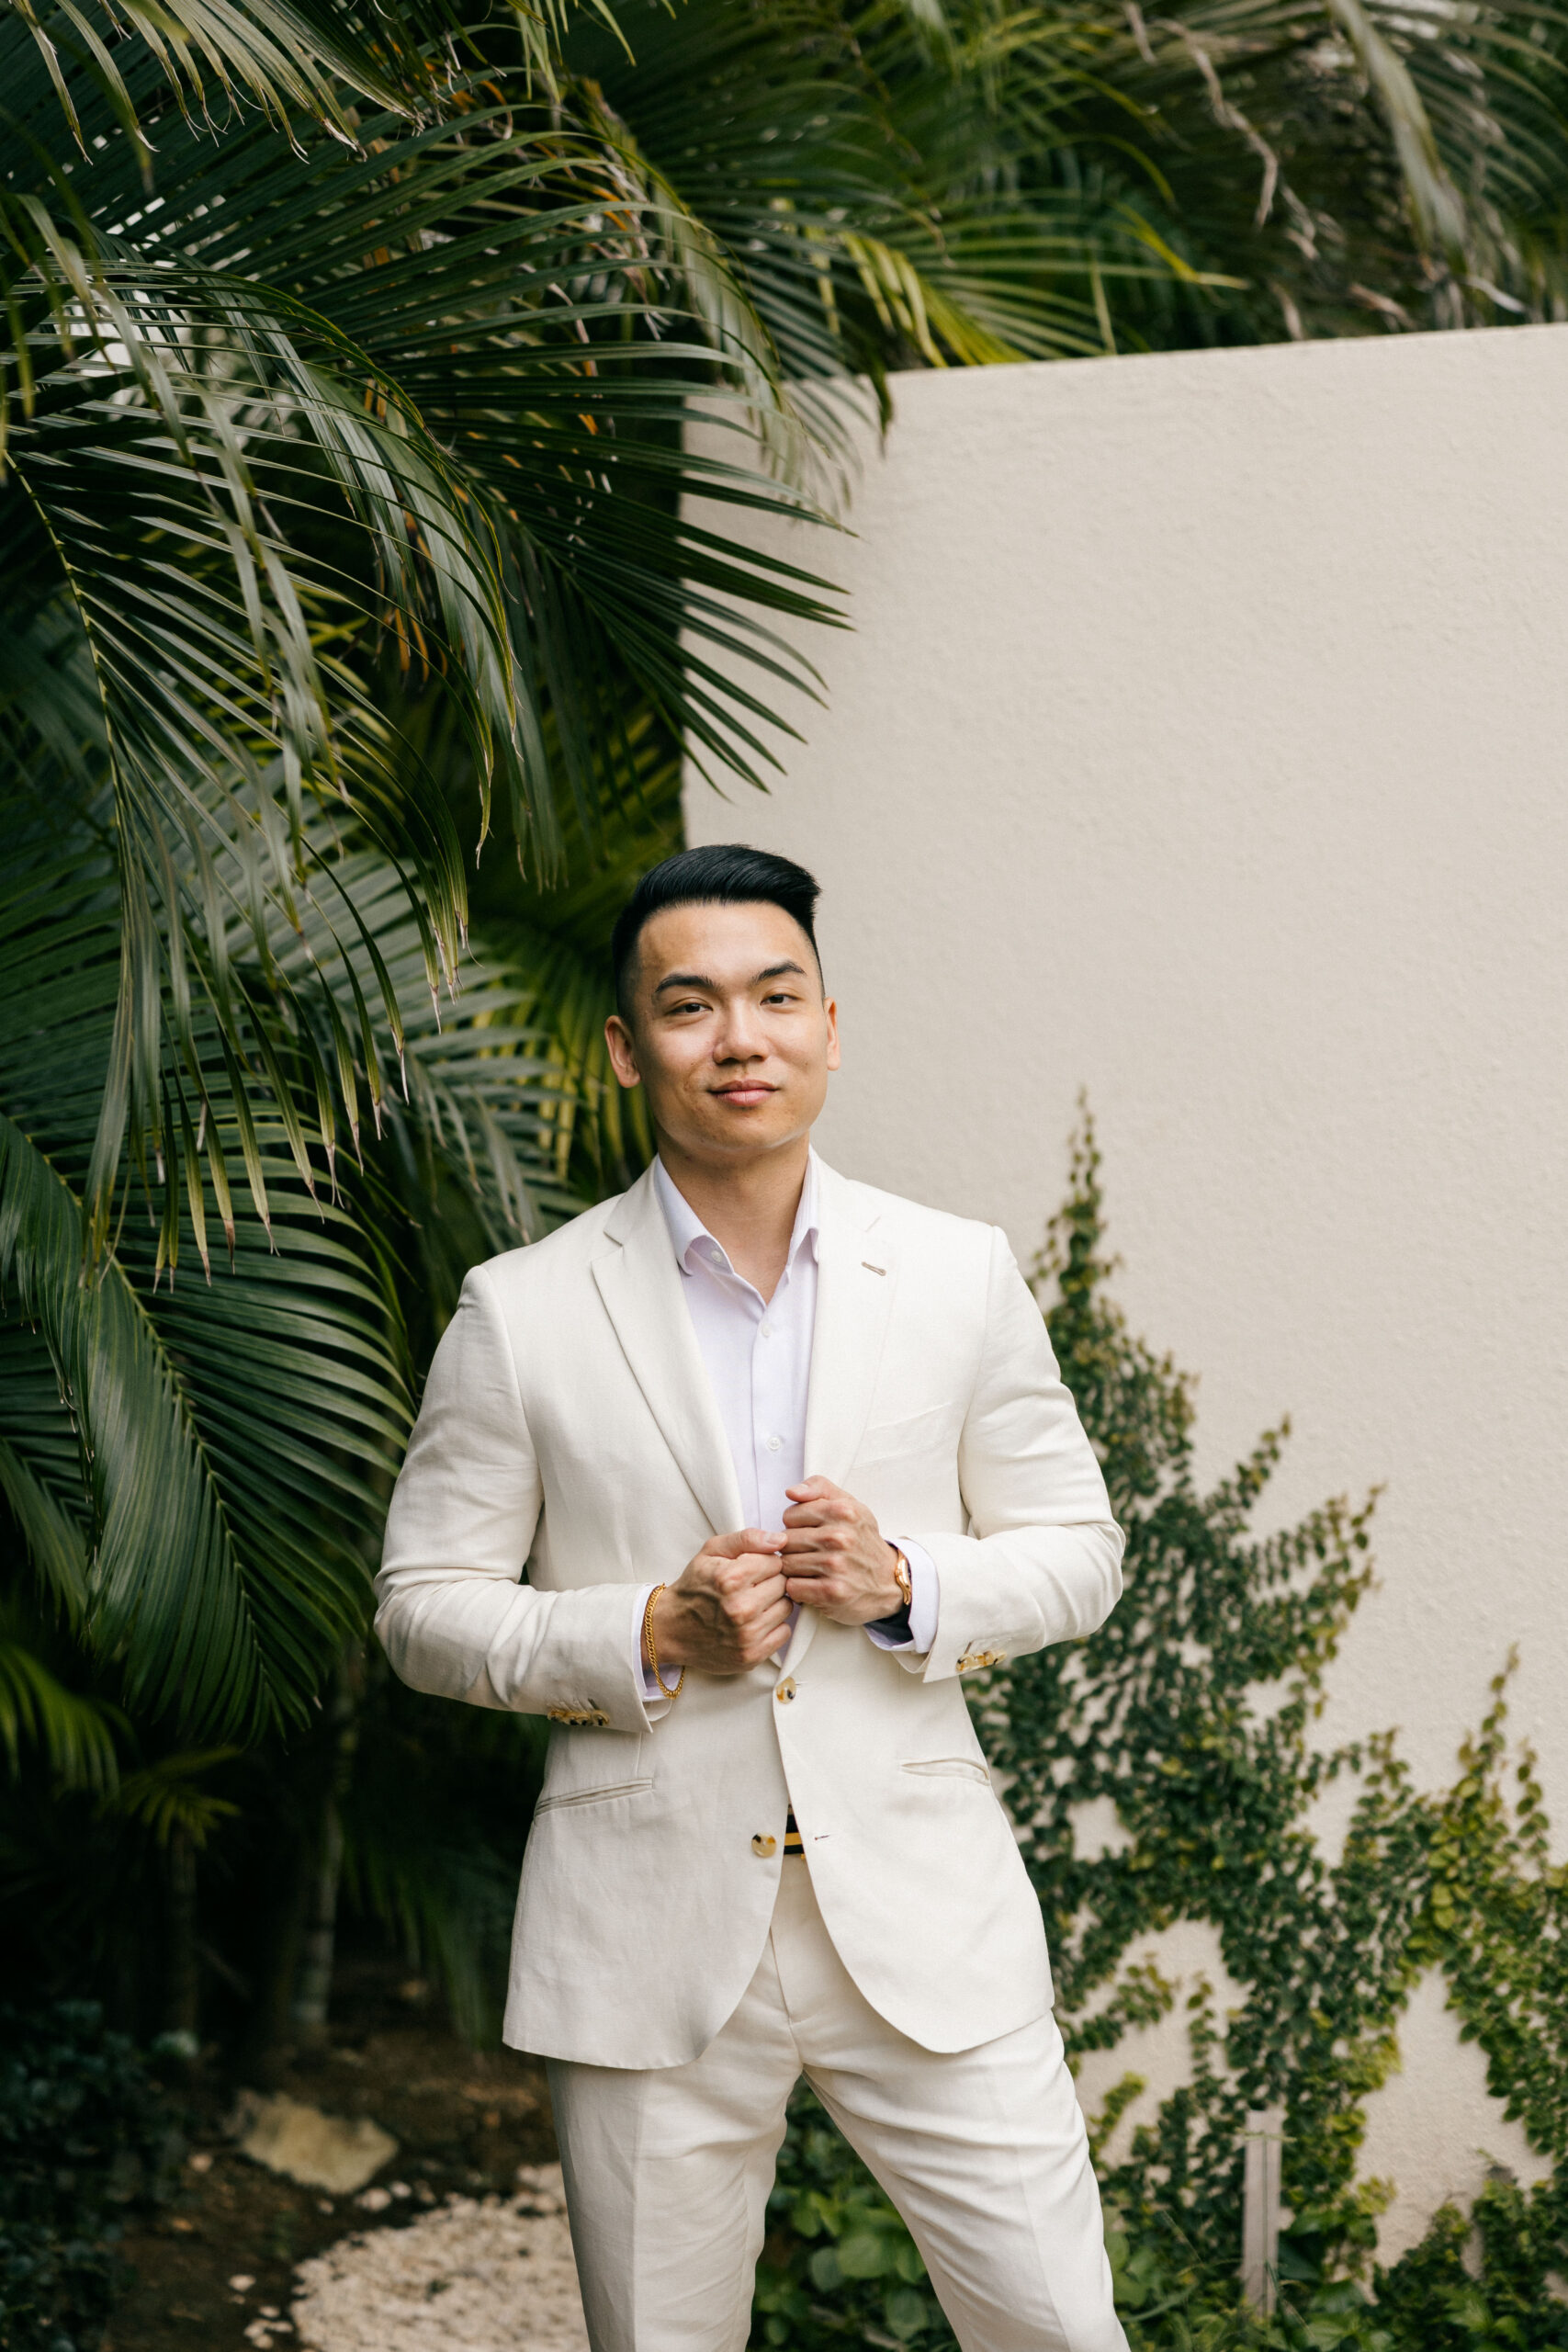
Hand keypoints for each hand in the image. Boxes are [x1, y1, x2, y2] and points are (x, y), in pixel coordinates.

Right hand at [650, 1527, 791, 1675]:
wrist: (671, 1628)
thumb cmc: (694, 1587)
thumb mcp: (712, 1551)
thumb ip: (748, 1538)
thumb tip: (781, 1540)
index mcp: (730, 1579)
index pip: (775, 1563)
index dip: (763, 1564)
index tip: (750, 1570)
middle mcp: (740, 1608)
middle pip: (782, 1584)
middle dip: (769, 1582)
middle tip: (749, 1587)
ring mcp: (746, 1635)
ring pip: (786, 1607)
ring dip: (773, 1604)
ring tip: (751, 1604)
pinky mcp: (751, 1655)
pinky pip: (784, 1632)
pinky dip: (773, 1626)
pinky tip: (754, 1622)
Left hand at [780, 1477, 905, 1626]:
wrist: (889, 1580)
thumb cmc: (862, 1541)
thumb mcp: (849, 1504)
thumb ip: (819, 1488)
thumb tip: (791, 1492)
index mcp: (843, 1511)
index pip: (790, 1515)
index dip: (796, 1526)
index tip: (810, 1532)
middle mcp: (840, 1536)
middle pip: (786, 1541)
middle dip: (794, 1548)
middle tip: (812, 1553)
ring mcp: (835, 1565)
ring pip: (786, 1564)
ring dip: (795, 1569)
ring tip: (813, 1568)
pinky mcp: (831, 1592)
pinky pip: (792, 1587)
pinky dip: (799, 1588)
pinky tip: (813, 1584)